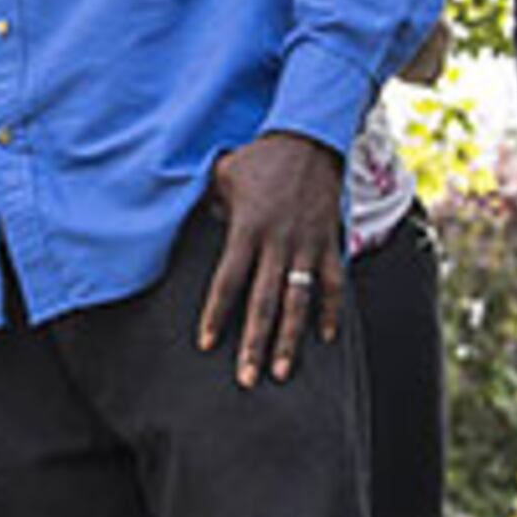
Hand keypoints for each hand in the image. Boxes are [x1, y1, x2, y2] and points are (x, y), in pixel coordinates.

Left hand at [193, 130, 345, 387]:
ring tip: (282, 371)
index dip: (216, 314)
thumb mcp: (222, 174)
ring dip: (290, 339)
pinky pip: (332, 283)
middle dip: (255, 343)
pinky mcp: (330, 242)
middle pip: (264, 302)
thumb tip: (184, 221)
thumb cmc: (260, 157)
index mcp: (247, 229)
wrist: (310, 138)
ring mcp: (307, 245)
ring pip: (299, 301)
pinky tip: (324, 337)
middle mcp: (278, 242)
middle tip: (247, 378)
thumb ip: (205, 204)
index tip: (207, 344)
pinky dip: (330, 310)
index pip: (228, 281)